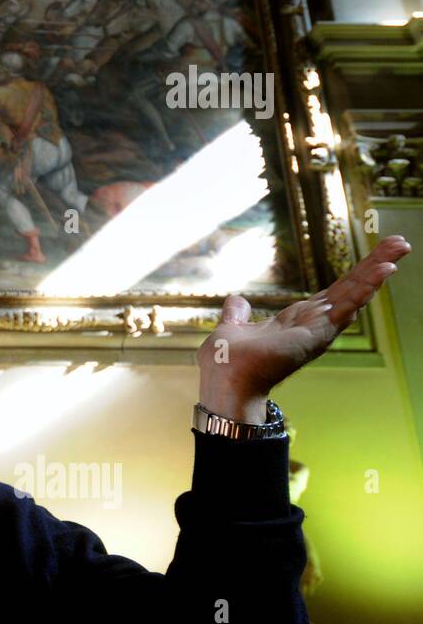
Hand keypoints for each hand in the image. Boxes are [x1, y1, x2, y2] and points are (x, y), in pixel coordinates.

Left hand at [196, 235, 410, 421]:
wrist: (223, 382)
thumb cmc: (226, 365)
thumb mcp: (231, 329)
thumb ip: (237, 315)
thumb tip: (235, 301)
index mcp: (295, 321)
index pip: (331, 293)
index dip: (353, 276)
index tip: (374, 258)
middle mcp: (312, 325)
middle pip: (349, 288)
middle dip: (373, 265)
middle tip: (399, 242)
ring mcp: (318, 330)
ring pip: (353, 294)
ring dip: (375, 271)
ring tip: (399, 248)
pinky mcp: (317, 335)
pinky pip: (346, 306)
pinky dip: (365, 288)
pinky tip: (383, 270)